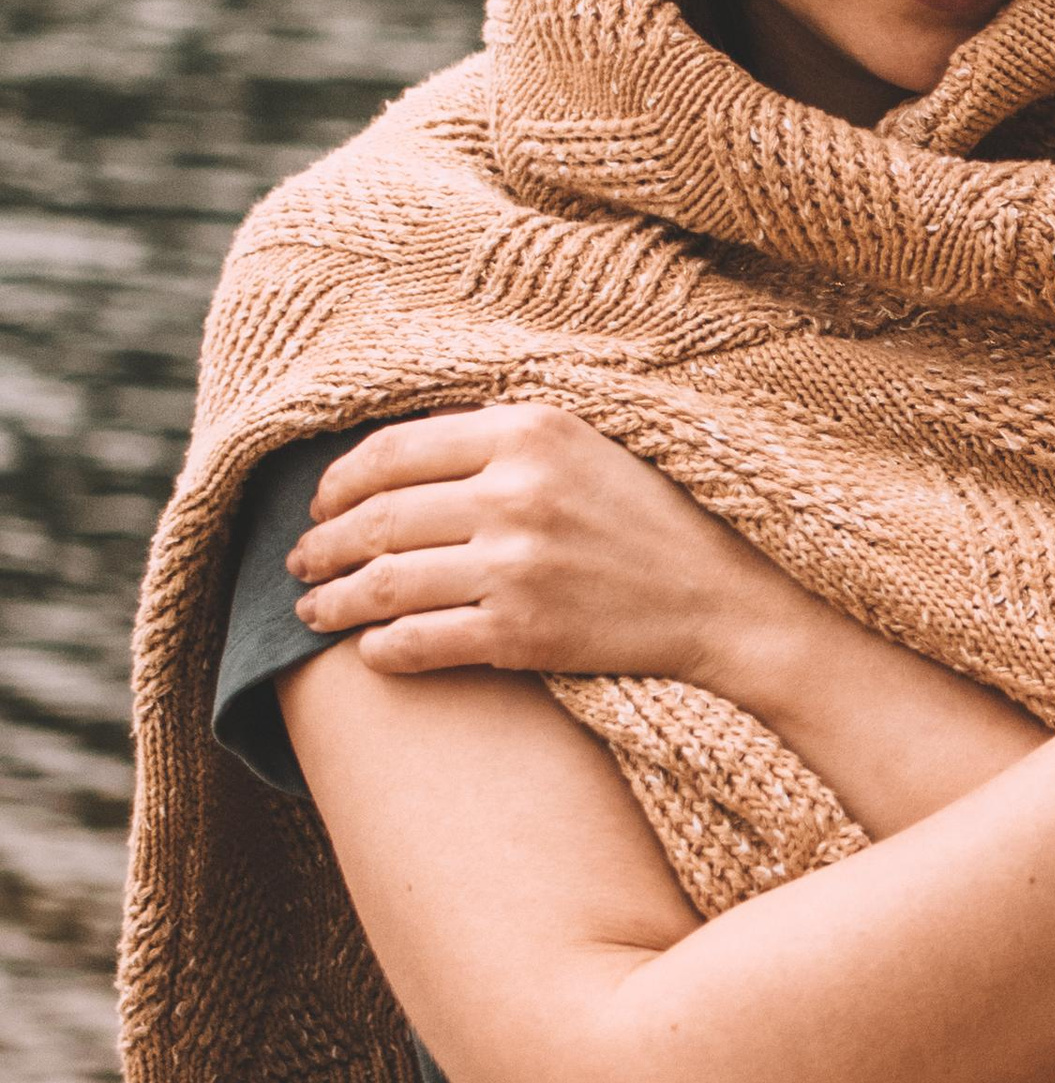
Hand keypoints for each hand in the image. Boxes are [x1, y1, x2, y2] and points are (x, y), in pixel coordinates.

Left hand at [287, 405, 801, 683]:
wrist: (726, 599)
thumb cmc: (656, 519)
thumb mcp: (587, 446)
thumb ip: (503, 438)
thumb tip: (400, 453)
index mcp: (528, 431)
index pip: (394, 450)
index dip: (339, 482)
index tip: (319, 505)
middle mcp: (516, 493)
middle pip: (378, 517)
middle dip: (323, 544)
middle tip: (300, 562)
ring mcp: (517, 566)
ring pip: (386, 583)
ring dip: (335, 601)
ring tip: (313, 610)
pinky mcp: (523, 633)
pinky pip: (422, 641)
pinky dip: (384, 649)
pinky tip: (371, 651)